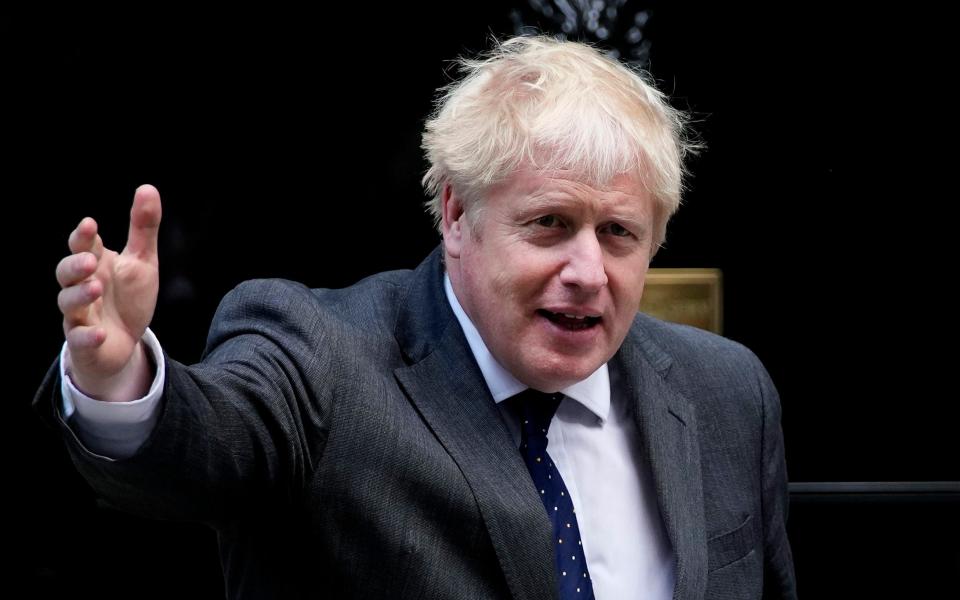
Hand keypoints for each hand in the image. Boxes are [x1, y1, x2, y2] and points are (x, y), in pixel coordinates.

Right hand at [56, 185, 161, 399]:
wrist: (125, 341)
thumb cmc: (129, 297)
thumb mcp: (142, 261)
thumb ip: (143, 228)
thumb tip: (147, 187)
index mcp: (95, 264)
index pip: (83, 246)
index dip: (82, 236)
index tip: (89, 224)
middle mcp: (82, 287)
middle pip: (66, 273)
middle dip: (75, 265)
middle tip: (91, 260)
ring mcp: (80, 315)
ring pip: (68, 304)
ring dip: (79, 295)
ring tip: (96, 287)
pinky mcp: (85, 342)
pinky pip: (79, 339)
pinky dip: (87, 335)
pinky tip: (99, 331)